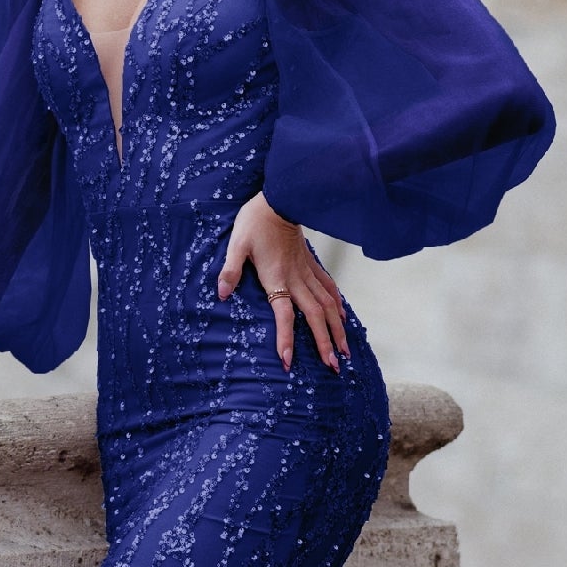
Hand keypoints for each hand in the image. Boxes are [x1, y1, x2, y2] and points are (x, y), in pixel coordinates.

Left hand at [217, 192, 349, 371]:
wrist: (279, 199)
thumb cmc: (255, 222)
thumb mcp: (237, 245)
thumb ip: (231, 270)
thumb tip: (222, 293)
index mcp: (278, 279)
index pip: (284, 316)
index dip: (286, 339)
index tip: (289, 362)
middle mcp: (297, 279)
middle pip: (316, 316)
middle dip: (325, 343)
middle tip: (333, 366)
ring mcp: (307, 272)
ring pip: (328, 305)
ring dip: (337, 329)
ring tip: (344, 351)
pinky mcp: (311, 265)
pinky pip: (329, 287)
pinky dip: (338, 304)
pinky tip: (343, 317)